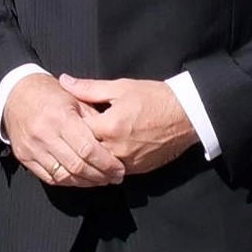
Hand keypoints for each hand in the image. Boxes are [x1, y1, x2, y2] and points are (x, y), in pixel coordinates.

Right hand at [3, 72, 126, 187]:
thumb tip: (113, 139)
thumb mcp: (75, 98)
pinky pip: (50, 178)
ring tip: (101, 180)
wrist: (16, 93)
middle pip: (77, 166)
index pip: (88, 149)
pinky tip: (81, 180)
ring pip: (64, 176)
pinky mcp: (24, 157)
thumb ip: (93, 118)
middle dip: (100, 175)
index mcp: (61, 117)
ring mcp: (32, 148)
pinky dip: (68, 182)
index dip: (107, 163)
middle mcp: (45, 134)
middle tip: (115, 177)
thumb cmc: (50, 94)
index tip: (119, 168)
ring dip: (86, 182)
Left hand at [54, 76, 200, 176]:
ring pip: (99, 166)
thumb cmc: (154, 97)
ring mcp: (128, 162)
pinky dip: (106, 165)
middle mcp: (116, 148)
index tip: (66, 119)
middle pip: (85, 152)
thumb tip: (64, 81)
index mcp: (109, 126)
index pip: (77, 131)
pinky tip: (103, 154)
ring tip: (86, 146)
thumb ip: (89, 88)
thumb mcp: (120, 87)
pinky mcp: (138, 170)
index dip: (69, 125)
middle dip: (77, 144)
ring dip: (92, 157)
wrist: (187, 115)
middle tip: (71, 135)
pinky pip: (115, 171)